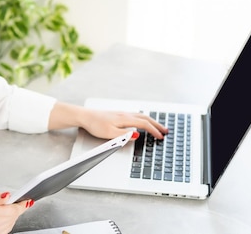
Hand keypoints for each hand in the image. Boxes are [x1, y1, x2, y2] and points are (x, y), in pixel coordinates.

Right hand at [0, 187, 32, 233]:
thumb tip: (10, 196)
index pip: (12, 211)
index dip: (22, 205)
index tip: (28, 201)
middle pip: (12, 218)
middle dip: (16, 209)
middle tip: (15, 201)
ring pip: (10, 225)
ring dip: (12, 216)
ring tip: (4, 208)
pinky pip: (5, 230)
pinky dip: (7, 223)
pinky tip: (1, 216)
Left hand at [48, 102, 167, 139]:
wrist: (84, 116)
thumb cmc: (95, 124)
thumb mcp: (109, 133)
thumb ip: (124, 135)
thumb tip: (137, 135)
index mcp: (124, 119)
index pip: (144, 124)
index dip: (154, 131)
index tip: (161, 137)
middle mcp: (125, 114)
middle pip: (145, 118)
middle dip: (157, 124)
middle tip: (166, 130)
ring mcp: (121, 113)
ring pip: (141, 115)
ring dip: (151, 121)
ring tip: (157, 126)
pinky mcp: (117, 114)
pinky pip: (135, 115)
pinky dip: (143, 119)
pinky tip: (142, 122)